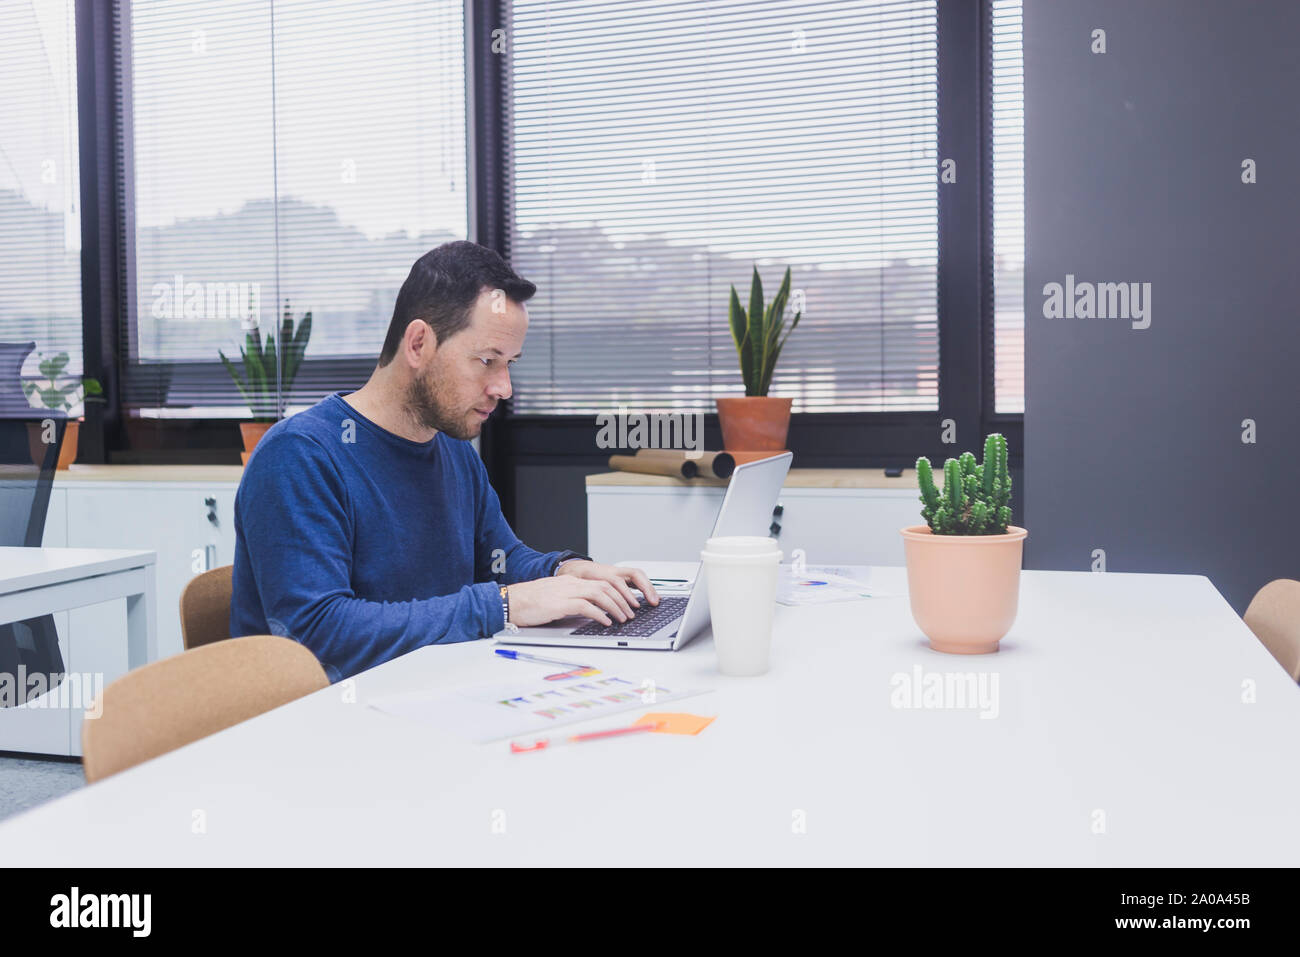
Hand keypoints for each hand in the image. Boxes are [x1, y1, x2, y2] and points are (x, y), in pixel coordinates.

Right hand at [506, 568, 655, 627]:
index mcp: (570, 581)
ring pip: (600, 594)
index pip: (601, 582)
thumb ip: (571, 599)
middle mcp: (571, 584)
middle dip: (622, 600)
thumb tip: (588, 610)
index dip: (618, 592)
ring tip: (623, 618)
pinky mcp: (560, 604)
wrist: (511, 601)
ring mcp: (566, 592)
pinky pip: (586, 606)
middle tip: (631, 612)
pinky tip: (606, 622)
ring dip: (615, 607)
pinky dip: (600, 614)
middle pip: (605, 586)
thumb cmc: (529, 602)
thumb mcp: (554, 597)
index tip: (627, 603)